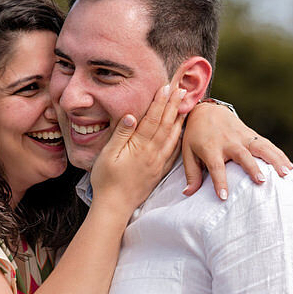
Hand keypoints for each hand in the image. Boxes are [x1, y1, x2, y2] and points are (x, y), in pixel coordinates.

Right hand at [88, 81, 185, 210]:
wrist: (115, 206)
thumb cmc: (106, 180)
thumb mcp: (108, 154)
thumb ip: (121, 134)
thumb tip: (131, 115)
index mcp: (140, 147)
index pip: (152, 119)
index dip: (160, 102)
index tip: (166, 87)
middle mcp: (152, 153)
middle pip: (166, 124)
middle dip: (174, 105)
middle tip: (181, 89)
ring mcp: (158, 162)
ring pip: (173, 137)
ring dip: (179, 119)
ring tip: (186, 105)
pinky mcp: (160, 171)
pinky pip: (174, 152)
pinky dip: (180, 139)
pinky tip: (182, 132)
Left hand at [181, 102, 292, 199]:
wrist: (207, 111)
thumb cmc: (195, 136)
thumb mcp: (188, 152)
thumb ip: (191, 173)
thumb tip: (188, 194)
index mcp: (210, 147)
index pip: (216, 166)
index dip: (220, 181)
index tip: (224, 197)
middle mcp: (228, 141)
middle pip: (242, 155)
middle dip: (252, 167)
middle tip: (261, 181)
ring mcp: (242, 137)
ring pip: (260, 147)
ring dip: (274, 160)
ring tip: (286, 174)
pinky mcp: (251, 135)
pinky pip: (268, 145)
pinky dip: (279, 155)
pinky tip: (290, 167)